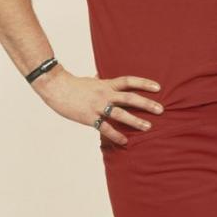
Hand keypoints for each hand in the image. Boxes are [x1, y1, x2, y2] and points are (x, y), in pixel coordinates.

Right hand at [32, 66, 162, 146]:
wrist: (55, 87)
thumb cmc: (72, 84)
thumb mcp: (89, 80)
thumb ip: (97, 79)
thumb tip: (99, 75)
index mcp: (106, 84)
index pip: (129, 81)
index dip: (144, 83)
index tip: (158, 87)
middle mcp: (105, 94)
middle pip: (130, 98)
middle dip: (146, 104)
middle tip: (161, 110)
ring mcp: (97, 106)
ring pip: (120, 113)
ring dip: (135, 121)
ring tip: (148, 127)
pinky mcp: (89, 117)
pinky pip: (105, 127)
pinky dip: (116, 135)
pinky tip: (125, 141)